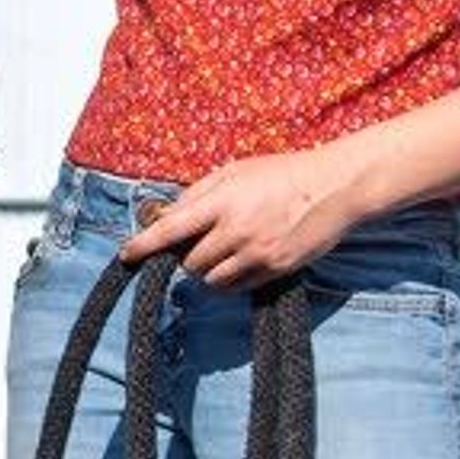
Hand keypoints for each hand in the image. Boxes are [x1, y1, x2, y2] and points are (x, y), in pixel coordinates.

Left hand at [119, 149, 377, 287]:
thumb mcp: (235, 171)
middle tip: (199, 243)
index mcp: (222, 201)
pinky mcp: (275, 269)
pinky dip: (230, 279)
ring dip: (207, 271)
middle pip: (188, 261)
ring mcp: (257, 253)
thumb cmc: (281, 174)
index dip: (143, 246)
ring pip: (210, 280)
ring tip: (222, 252)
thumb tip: (166, 216)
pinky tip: (241, 261)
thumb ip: (198, 193)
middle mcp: (236, 230)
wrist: (334, 187)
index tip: (126, 256)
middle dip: (185, 256)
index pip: (170, 229)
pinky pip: (236, 287)